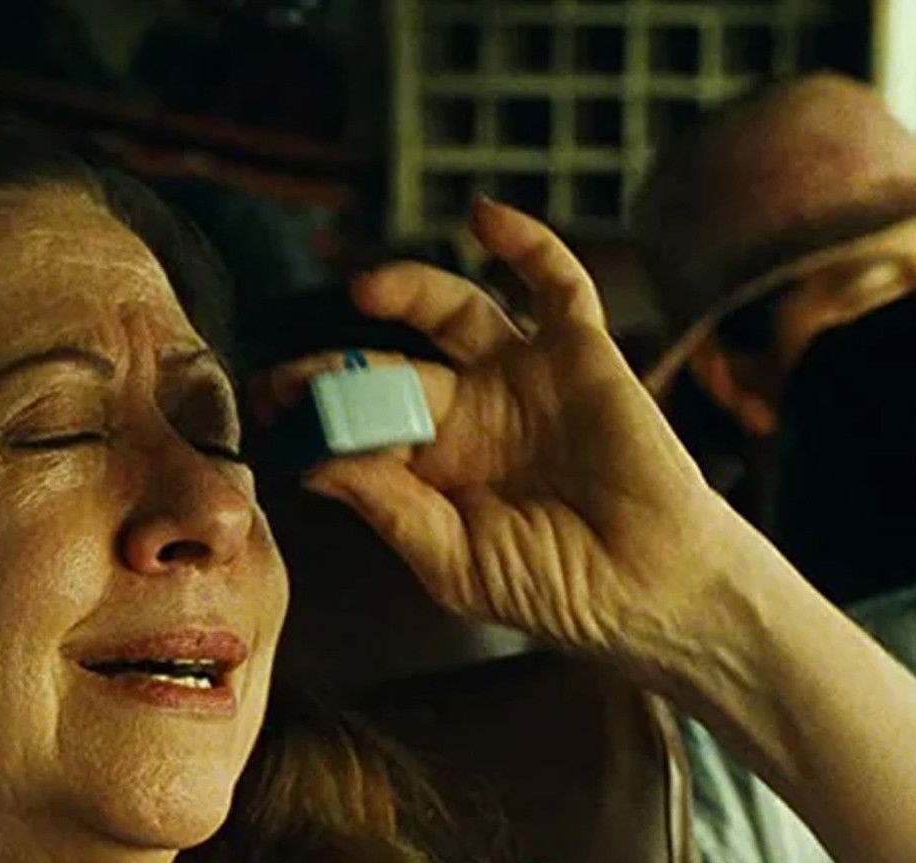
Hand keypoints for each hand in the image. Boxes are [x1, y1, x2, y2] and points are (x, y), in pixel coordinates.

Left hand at [253, 199, 747, 659]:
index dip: (313, 406)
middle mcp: (468, 412)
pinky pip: (553, 283)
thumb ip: (387, 508)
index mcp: (431, 464)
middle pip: (387, 363)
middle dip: (336, 364)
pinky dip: (524, 243)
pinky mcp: (579, 353)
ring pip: (453, 310)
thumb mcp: (451, 562)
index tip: (267, 406)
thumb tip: (315, 463)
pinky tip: (485, 218)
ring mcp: (521, 377)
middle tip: (291, 375)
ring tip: (366, 291)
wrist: (649, 592)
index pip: (357, 418)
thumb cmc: (555, 588)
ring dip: (406, 288)